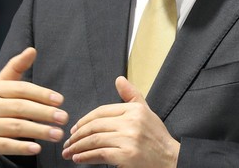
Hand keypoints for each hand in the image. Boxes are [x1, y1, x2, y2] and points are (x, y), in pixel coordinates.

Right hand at [0, 48, 68, 167]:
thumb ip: (15, 68)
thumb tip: (32, 50)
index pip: (20, 89)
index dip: (41, 94)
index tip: (60, 100)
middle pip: (20, 108)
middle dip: (45, 113)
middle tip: (64, 118)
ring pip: (16, 127)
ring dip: (40, 131)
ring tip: (58, 134)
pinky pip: (6, 145)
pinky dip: (22, 147)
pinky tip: (37, 148)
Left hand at [62, 76, 179, 167]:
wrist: (170, 159)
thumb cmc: (156, 137)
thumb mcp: (146, 111)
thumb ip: (131, 95)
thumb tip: (119, 79)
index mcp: (134, 110)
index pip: (102, 112)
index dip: (85, 120)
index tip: (75, 128)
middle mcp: (131, 122)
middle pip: (95, 125)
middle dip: (78, 134)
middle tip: (68, 142)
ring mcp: (128, 139)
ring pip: (95, 140)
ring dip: (78, 146)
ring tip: (68, 152)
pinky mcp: (126, 156)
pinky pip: (100, 154)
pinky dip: (86, 156)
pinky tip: (78, 158)